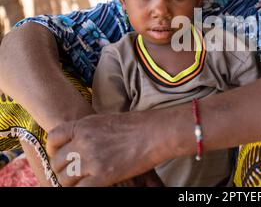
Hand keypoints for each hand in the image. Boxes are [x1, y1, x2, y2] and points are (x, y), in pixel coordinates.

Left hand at [47, 111, 163, 186]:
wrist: (156, 132)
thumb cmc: (139, 125)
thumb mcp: (108, 121)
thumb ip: (91, 131)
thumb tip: (83, 142)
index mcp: (83, 125)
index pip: (54, 138)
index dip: (53, 149)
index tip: (60, 155)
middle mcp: (83, 142)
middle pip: (58, 161)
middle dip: (63, 169)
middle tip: (73, 174)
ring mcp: (91, 159)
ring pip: (65, 179)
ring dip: (70, 183)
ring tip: (81, 183)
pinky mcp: (102, 175)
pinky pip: (80, 189)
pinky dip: (81, 190)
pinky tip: (90, 187)